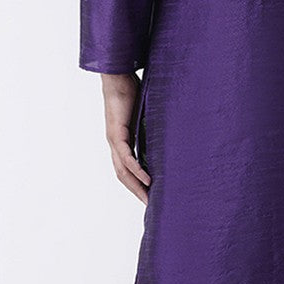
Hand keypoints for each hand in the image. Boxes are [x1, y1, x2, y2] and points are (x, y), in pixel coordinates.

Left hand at [101, 72, 151, 204]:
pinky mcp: (117, 133)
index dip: (136, 184)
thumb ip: (153, 126)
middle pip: (124, 176)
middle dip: (137, 191)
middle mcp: (115, 144)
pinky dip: (136, 169)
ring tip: (149, 198)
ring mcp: (114, 140)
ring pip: (123, 170)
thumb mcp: (145, 114)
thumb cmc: (131, 91)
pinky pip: (126, 157)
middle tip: (150, 206)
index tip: (150, 195)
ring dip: (136, 186)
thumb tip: (169, 132)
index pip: (127, 169)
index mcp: (121, 141)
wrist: (117, 77)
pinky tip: (146, 179)